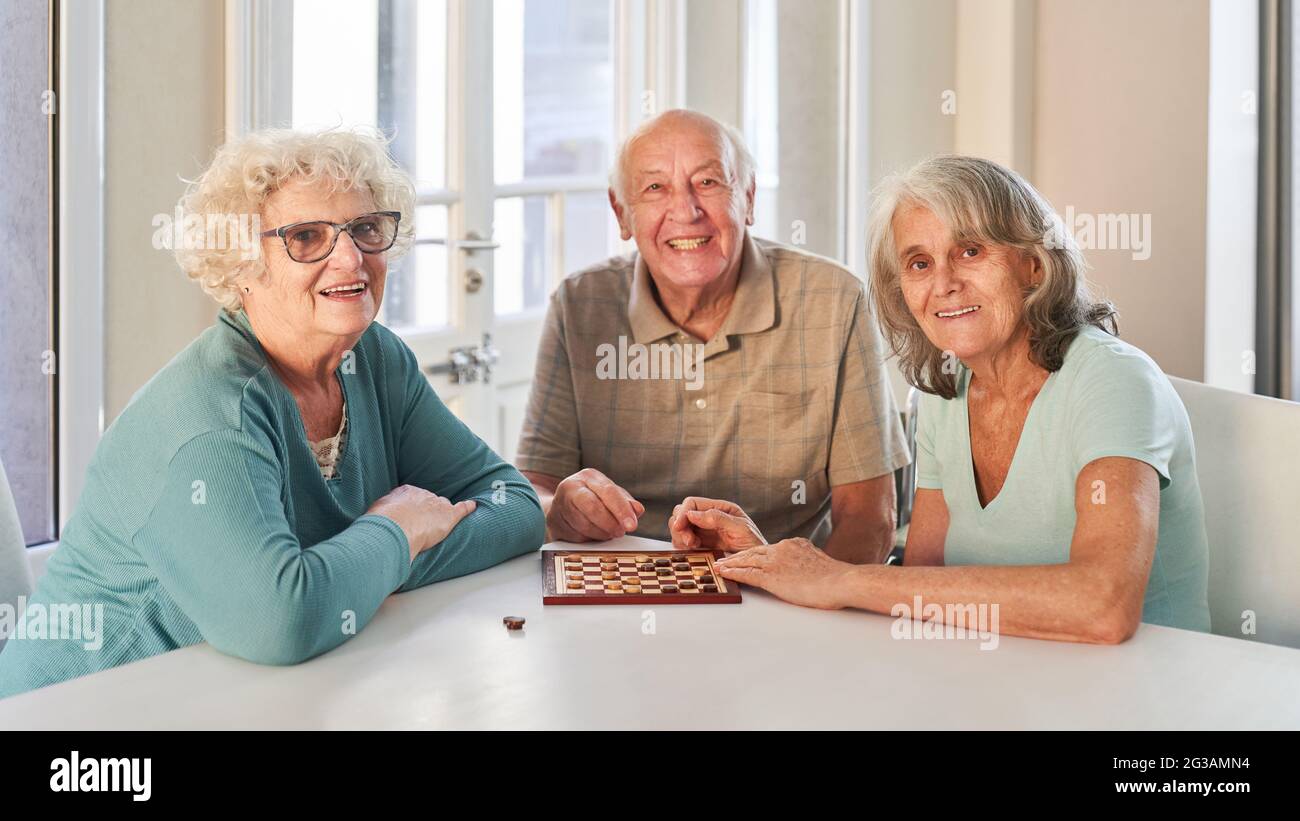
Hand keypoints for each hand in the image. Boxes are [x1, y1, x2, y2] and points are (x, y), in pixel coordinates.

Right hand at [367, 484, 476, 561]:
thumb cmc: (382, 522)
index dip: (413, 509)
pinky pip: (462, 509)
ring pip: (443, 508)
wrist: (395, 527)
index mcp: (406, 492)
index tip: (410, 516)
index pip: (414, 498)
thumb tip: (378, 520)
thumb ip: (383, 514)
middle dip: (427, 513)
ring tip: (440, 524)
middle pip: (430, 502)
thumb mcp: (377, 513)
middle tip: (420, 526)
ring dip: (442, 515)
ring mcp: (438, 504)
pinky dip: (468, 508)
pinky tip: (473, 506)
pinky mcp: (449, 516)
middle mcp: (424, 495)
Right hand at [547, 468, 644, 541]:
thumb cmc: (592, 499)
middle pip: (592, 507)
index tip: (632, 525)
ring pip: (584, 524)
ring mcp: (560, 504)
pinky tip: (594, 535)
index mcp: (588, 476)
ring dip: (601, 534)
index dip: (621, 510)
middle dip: (610, 523)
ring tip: (609, 534)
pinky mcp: (554, 522)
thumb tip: (638, 510)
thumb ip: (626, 502)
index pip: (608, 491)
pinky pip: (575, 536)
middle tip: (621, 532)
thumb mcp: (611, 496)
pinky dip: (589, 539)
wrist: (562, 506)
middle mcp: (571, 487)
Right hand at [668, 497, 765, 551]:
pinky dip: (682, 545)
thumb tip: (693, 514)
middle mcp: (709, 517)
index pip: (692, 503)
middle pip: (681, 513)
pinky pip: (682, 541)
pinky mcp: (701, 544)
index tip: (679, 526)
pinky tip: (694, 550)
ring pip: (679, 528)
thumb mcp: (741, 529)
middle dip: (680, 527)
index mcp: (719, 508)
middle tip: (689, 541)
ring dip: (681, 537)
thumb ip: (718, 519)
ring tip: (694, 546)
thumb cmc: (754, 544)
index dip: (682, 513)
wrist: (758, 564)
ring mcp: (703, 531)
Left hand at [713, 538, 851, 609]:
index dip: (754, 553)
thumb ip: (808, 561)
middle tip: (724, 559)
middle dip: (738, 556)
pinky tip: (724, 573)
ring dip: (731, 563)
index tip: (746, 555)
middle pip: (754, 551)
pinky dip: (733, 573)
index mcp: (795, 545)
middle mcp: (783, 549)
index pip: (769, 548)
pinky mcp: (772, 577)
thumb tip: (806, 568)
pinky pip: (747, 574)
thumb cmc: (837, 578)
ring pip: (747, 560)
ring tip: (718, 566)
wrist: (841, 581)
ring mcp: (776, 562)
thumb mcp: (820, 562)